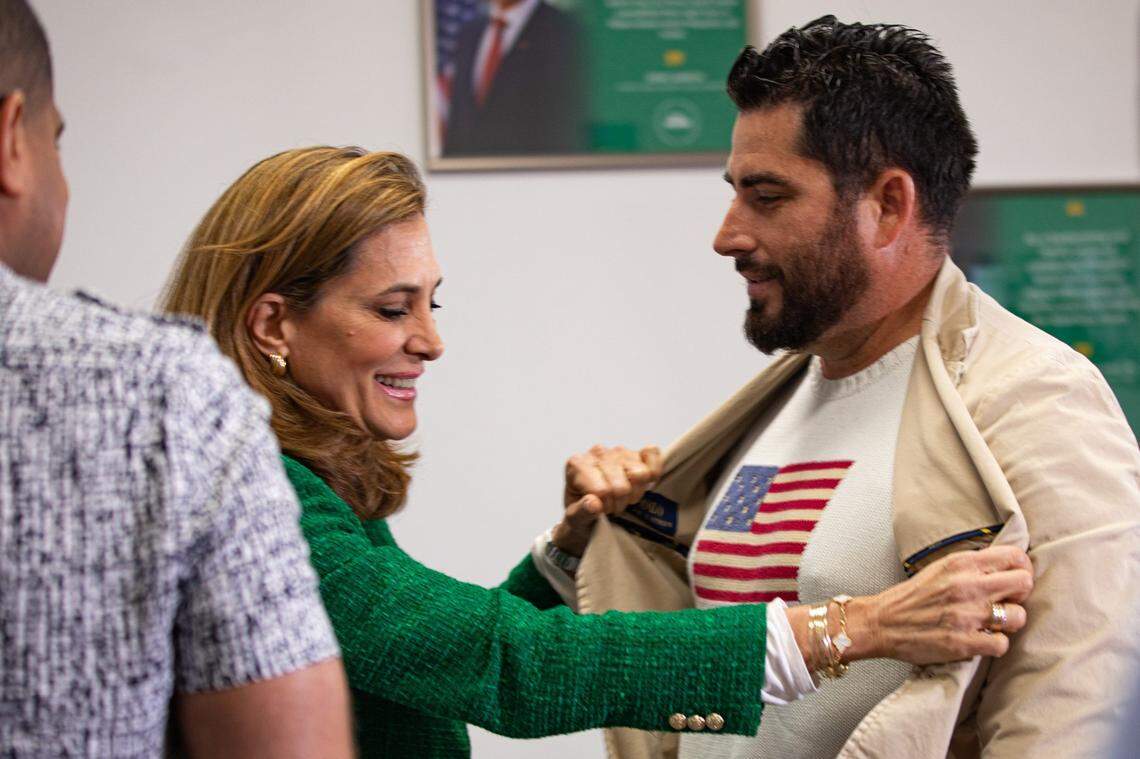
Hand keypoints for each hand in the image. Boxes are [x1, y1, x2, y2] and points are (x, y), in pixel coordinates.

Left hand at [551, 445, 663, 556]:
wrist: (593, 511)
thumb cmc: (582, 513)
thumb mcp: (575, 520)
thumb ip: (581, 512)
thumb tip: (593, 503)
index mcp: (576, 465)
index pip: (602, 490)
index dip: (605, 506)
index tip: (600, 509)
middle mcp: (597, 453)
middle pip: (622, 486)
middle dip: (619, 502)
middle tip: (612, 506)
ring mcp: (618, 450)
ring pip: (640, 474)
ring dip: (635, 492)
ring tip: (624, 496)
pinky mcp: (637, 452)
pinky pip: (653, 454)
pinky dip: (653, 470)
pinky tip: (643, 482)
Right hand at [787, 545, 1032, 669]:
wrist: (882, 622)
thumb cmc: (913, 596)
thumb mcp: (940, 568)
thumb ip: (972, 566)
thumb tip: (1007, 567)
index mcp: (961, 563)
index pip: (1014, 557)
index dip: (1022, 569)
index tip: (1015, 578)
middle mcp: (967, 586)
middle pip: (1024, 584)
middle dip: (1020, 595)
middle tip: (1006, 602)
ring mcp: (966, 615)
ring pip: (1018, 617)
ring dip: (1008, 623)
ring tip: (992, 624)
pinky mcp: (963, 642)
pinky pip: (1002, 645)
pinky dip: (994, 645)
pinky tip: (981, 640)